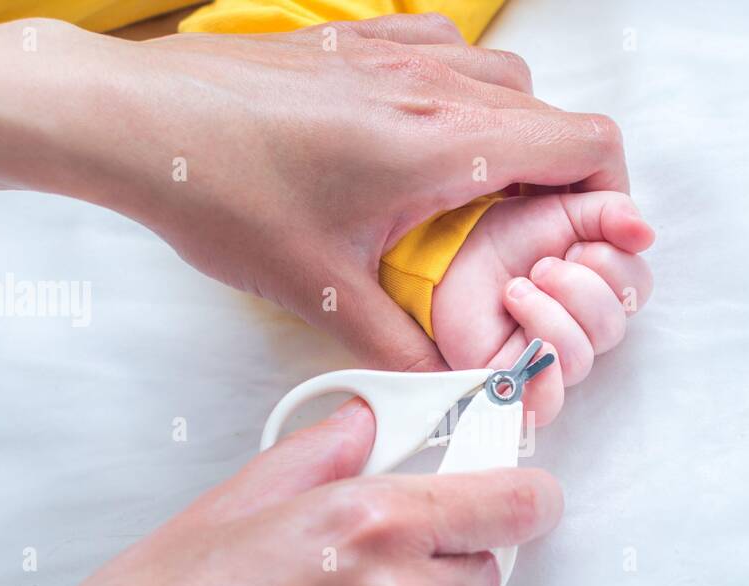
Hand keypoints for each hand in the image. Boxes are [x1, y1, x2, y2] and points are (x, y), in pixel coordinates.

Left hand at [110, 14, 630, 371]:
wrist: (136, 120)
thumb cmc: (221, 192)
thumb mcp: (320, 293)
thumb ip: (399, 347)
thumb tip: (444, 381)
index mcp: (443, 145)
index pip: (586, 144)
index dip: (612, 194)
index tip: (590, 237)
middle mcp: (433, 85)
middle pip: (554, 114)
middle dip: (563, 177)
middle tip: (528, 235)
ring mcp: (395, 51)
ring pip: (504, 80)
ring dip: (514, 132)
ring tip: (476, 191)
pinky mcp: (358, 41)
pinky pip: (448, 51)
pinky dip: (462, 91)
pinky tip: (422, 135)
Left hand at [433, 191, 655, 424]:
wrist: (450, 253)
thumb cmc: (506, 237)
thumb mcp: (563, 211)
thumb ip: (609, 214)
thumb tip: (646, 235)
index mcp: (601, 291)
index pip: (637, 291)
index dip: (610, 264)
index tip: (572, 245)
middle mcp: (582, 332)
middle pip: (612, 327)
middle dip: (576, 286)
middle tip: (539, 267)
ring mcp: (550, 363)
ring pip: (580, 358)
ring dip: (547, 315)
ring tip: (514, 291)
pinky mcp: (514, 386)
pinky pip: (548, 405)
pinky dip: (544, 375)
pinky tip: (527, 339)